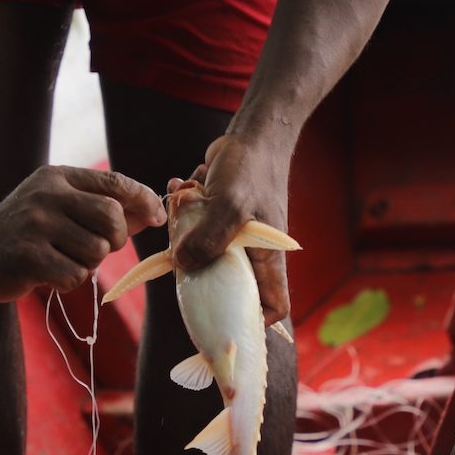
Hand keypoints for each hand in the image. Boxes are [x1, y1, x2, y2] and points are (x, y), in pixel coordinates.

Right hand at [0, 166, 164, 300]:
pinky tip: (48, 273)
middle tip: (94, 248)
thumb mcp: (60, 205)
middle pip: (112, 219)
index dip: (143, 200)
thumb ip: (103, 206)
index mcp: (59, 178)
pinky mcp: (27, 257)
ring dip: (87, 264)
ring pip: (96, 251)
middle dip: (114, 240)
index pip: (115, 184)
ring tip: (61, 259)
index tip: (156, 217)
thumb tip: (153, 213)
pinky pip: (75, 275)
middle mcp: (47, 196)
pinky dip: (69, 280)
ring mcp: (35, 226)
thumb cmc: (27, 228)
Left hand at [171, 134, 291, 324]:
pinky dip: (185, 211)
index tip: (224, 320)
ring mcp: (237, 236)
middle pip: (231, 285)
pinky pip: (198, 227)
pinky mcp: (220, 218)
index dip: (255, 320)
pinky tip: (179, 187)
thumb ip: (209, 238)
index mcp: (268, 258)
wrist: (253, 133)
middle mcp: (254, 252)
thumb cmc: (251, 170)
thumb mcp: (230, 206)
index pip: (275, 304)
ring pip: (208, 254)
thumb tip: (183, 266)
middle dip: (203, 276)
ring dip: (187, 235)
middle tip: (180, 265)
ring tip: (180, 210)